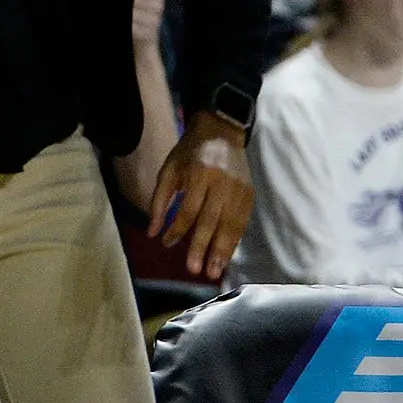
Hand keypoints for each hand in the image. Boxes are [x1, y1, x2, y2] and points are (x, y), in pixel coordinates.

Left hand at [147, 111, 255, 277]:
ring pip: (231, 224)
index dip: (177, 229)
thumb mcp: (168, 170)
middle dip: (202, 247)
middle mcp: (222, 182)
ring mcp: (239, 188)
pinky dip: (235, 240)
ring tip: (214, 271)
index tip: (166, 244)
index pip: (189, 209)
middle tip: (195, 270)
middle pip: (212, 220)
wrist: (222, 131)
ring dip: (222, 250)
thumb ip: (159, 202)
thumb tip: (152, 233)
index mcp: (199, 173)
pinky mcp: (250, 193)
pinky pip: (242, 221)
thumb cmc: (189, 152)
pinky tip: (227, 255)